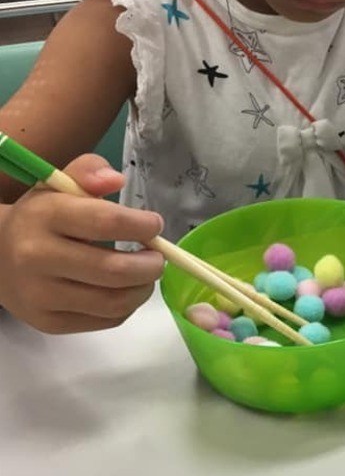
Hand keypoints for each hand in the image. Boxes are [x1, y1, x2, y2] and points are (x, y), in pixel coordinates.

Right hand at [0, 154, 164, 332]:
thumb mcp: (59, 183)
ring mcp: (41, 295)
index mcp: (44, 216)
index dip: (142, 225)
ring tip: (147, 274)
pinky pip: (105, 321)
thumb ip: (89, 171)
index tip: (155, 225)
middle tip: (158, 256)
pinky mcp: (49, 322)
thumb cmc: (42, 215)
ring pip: (114, 302)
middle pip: (114, 270)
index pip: (106, 222)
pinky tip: (126, 290)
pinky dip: (127, 306)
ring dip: (144, 289)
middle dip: (151, 265)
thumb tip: (115, 180)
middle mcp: (37, 257)